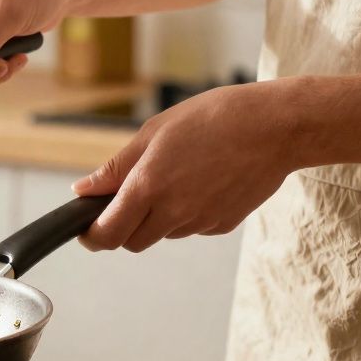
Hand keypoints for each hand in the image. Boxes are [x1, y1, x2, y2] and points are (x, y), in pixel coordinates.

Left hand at [73, 81, 300, 251]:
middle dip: (122, 228)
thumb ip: (116, 168)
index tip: (86, 227)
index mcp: (149, 187)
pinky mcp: (223, 225)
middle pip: (132, 242)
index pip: (108, 234)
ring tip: (174, 176)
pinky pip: (192, 227)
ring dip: (156, 218)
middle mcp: (174, 212)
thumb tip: (83, 190)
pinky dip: (186, 213)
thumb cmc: (215, 118)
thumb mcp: (154, 132)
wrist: (277, 127)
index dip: (92, 235)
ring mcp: (201, 222)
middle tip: (126, 199)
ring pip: (163, 234)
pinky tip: (200, 182)